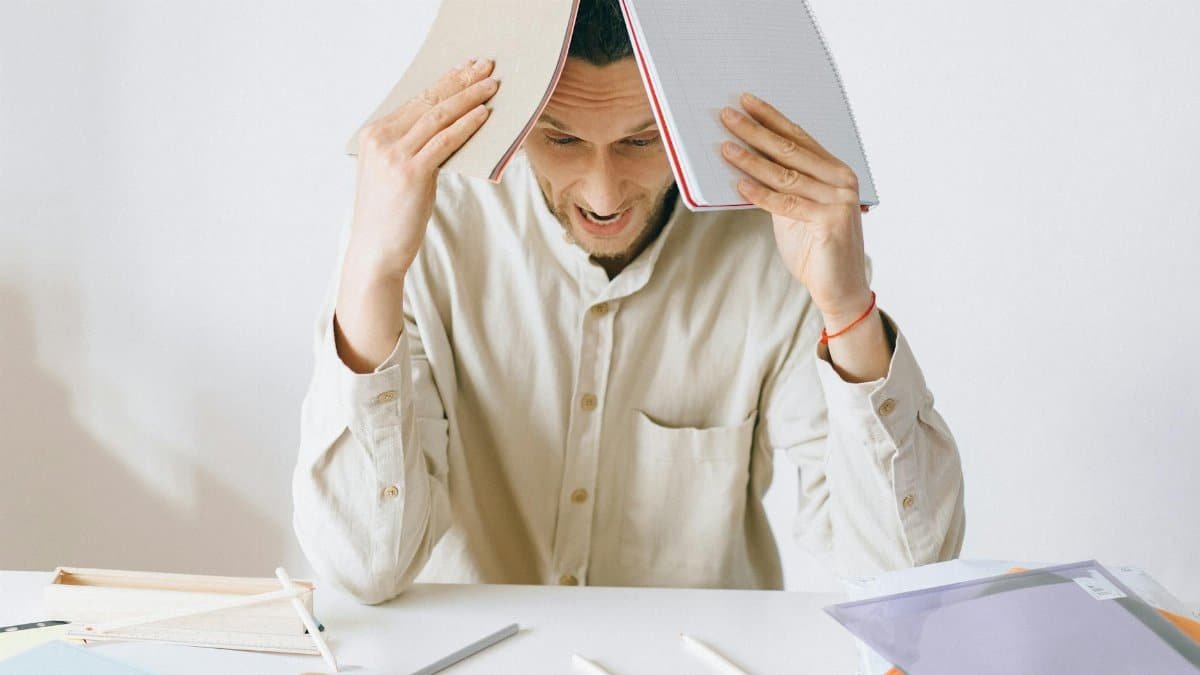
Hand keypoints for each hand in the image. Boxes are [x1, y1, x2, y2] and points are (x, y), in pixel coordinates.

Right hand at [347, 58, 498, 281]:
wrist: (376, 249)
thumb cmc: (389, 213)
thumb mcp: (394, 172)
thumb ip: (412, 147)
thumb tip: (448, 127)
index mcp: (374, 134)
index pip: (415, 100)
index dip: (443, 81)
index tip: (465, 67)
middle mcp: (381, 139)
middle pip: (429, 102)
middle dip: (460, 81)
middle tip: (486, 66)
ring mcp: (394, 155)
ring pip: (439, 117)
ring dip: (469, 98)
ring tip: (492, 85)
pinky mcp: (411, 173)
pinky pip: (445, 142)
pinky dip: (467, 126)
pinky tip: (484, 115)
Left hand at [718, 92, 870, 326]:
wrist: (839, 287)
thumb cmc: (815, 247)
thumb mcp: (795, 209)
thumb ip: (780, 185)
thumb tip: (744, 160)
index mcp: (834, 170)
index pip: (798, 137)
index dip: (771, 118)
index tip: (746, 102)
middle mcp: (841, 180)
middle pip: (790, 150)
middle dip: (755, 130)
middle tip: (727, 115)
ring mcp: (839, 200)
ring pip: (785, 175)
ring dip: (751, 159)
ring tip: (725, 147)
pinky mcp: (831, 222)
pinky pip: (787, 203)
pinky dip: (761, 193)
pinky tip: (739, 183)